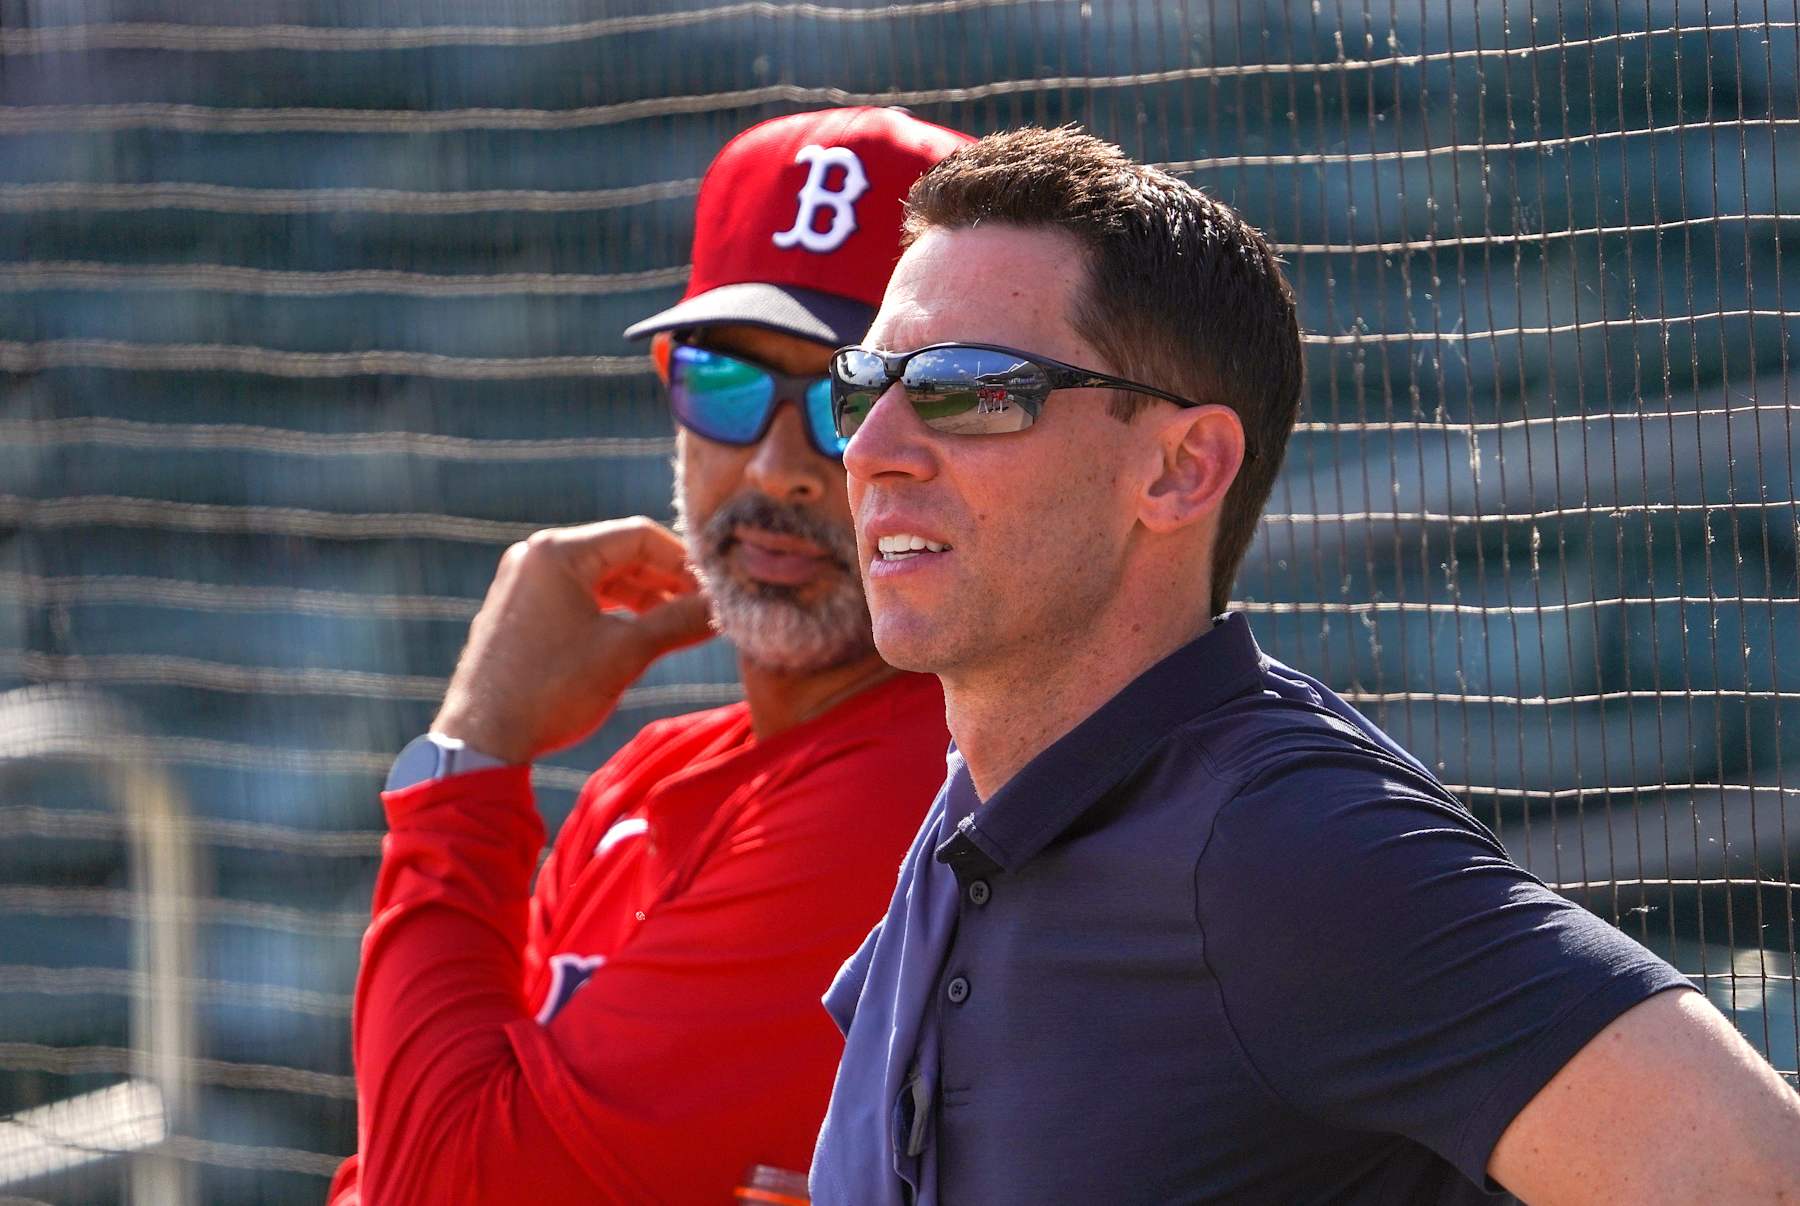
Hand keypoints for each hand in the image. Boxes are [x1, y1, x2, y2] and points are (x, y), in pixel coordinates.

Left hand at [431, 517, 714, 763]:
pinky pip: (578, 596)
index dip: (683, 561)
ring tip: (678, 625)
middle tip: (704, 609)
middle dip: (665, 580)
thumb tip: (724, 609)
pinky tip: (640, 636)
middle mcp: (536, 556)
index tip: (714, 590)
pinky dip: (613, 611)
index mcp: (558, 551)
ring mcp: (524, 582)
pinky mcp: (520, 611)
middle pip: (620, 553)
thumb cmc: (552, 690)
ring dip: (643, 597)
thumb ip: (679, 622)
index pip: (640, 535)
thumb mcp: (626, 653)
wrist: (481, 740)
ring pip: (600, 577)